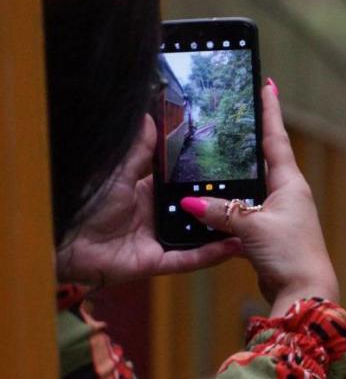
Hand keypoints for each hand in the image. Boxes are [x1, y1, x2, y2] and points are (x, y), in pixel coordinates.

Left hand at [55, 115, 242, 286]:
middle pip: (192, 209)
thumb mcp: (118, 171)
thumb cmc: (84, 202)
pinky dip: (210, 254)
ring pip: (196, 235)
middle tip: (251, 190)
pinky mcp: (154, 261)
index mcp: (144, 192)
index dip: (202, 175)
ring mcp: (156, 240)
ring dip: (220, 229)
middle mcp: (153, 216)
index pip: (180, 182)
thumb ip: (139, 149)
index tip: (227, 164)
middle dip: (218, 203)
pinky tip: (234, 244)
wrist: (61, 239)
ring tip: (250, 219)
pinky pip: (187, 259)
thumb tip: (150, 116)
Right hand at [179, 82, 338, 315]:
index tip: (268, 84)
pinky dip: (229, 207)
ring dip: (235, 176)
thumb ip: (221, 212)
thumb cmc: (289, 253)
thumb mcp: (252, 227)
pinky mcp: (269, 233)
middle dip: (248, 139)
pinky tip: (211, 204)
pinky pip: (245, 212)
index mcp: (290, 182)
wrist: (304, 291)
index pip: (276, 138)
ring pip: (251, 187)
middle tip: (232, 114)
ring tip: (214, 154)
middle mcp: (287, 193)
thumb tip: (189, 200)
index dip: (270, 111)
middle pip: (263, 159)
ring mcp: (279, 213)